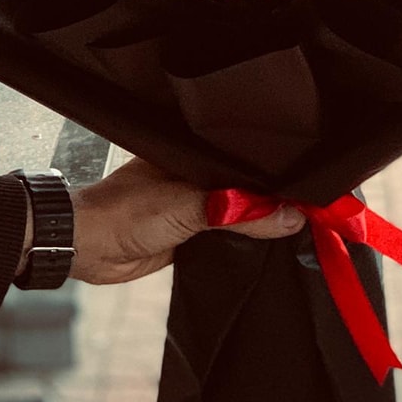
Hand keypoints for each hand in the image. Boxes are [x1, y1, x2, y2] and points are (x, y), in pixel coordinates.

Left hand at [67, 157, 304, 284]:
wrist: (85, 248)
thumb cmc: (124, 212)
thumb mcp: (188, 207)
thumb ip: (239, 212)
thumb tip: (291, 216)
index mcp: (196, 153)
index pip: (249, 157)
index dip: (280, 170)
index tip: (315, 184)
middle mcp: (198, 174)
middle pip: (250, 185)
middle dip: (278, 197)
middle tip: (317, 207)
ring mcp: (196, 205)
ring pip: (242, 211)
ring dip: (263, 222)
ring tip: (304, 226)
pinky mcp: (192, 234)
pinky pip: (230, 236)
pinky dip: (247, 242)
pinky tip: (271, 246)